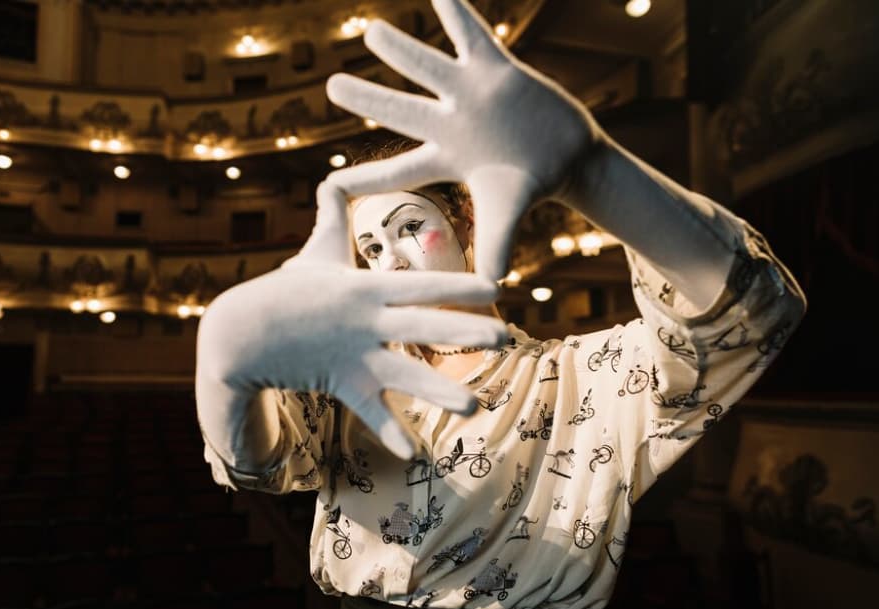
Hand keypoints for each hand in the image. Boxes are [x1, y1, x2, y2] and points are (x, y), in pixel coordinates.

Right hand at [195, 181, 507, 460]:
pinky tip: (414, 454)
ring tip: (474, 405)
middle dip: (463, 331)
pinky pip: (367, 411)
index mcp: (366, 287)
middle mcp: (365, 320)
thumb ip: (332, 215)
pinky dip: (388, 432)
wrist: (237, 333)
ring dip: (438, 390)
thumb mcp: (314, 251)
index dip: (458, 285)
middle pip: (421, 326)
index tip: (496, 286)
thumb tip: (332, 178)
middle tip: (505, 339)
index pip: (420, 284)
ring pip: (402, 375)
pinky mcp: (340, 382)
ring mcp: (354, 354)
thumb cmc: (284, 290)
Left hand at [324, 0, 603, 281]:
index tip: (331, 182)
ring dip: (398, 49)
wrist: (568, 155)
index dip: (367, 178)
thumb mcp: (508, 217)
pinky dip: (456, 11)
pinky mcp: (497, 69)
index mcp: (445, 158)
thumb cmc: (531, 186)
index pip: (398, 170)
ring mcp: (470, 93)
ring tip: (370, 31)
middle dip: (365, 99)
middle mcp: (450, 123)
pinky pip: (472, 33)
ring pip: (427, 66)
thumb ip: (495, 248)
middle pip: (399, 110)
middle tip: (330, 85)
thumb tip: (490, 291)